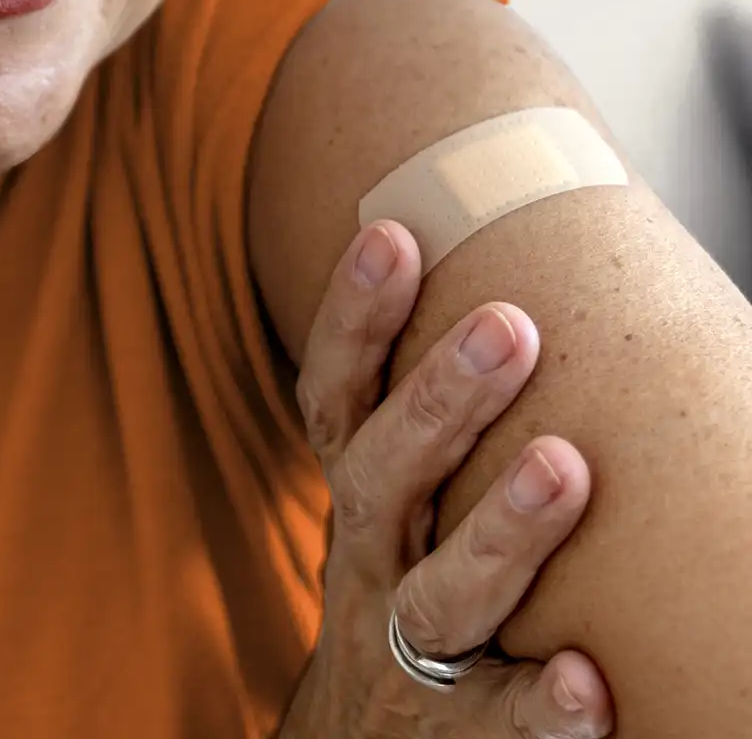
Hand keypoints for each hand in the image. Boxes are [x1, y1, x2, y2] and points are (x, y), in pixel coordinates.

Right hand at [277, 219, 613, 736]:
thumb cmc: (404, 584)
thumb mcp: (391, 501)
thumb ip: (428, 421)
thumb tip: (518, 286)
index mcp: (356, 495)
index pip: (335, 394)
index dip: (352, 317)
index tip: (393, 235)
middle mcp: (366, 561)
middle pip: (380, 475)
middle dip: (436, 397)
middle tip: (510, 324)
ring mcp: (403, 654)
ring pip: (438, 596)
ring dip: (497, 533)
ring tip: (564, 467)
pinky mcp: (455, 737)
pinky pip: (497, 724)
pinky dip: (538, 708)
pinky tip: (588, 681)